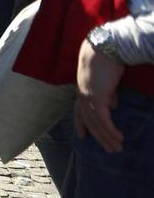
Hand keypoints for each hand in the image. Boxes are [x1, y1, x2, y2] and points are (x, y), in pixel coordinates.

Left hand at [75, 39, 124, 153]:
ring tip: (117, 148)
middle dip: (98, 137)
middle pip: (89, 122)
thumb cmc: (107, 60)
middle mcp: (82, 96)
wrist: (105, 48)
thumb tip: (113, 106)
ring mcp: (88, 97)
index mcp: (82, 90)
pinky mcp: (97, 97)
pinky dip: (110, 130)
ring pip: (96, 124)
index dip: (80, 124)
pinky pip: (103, 119)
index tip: (82, 136)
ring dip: (107, 137)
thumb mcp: (107, 80)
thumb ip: (108, 93)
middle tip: (109, 150)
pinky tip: (119, 138)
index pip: (78, 111)